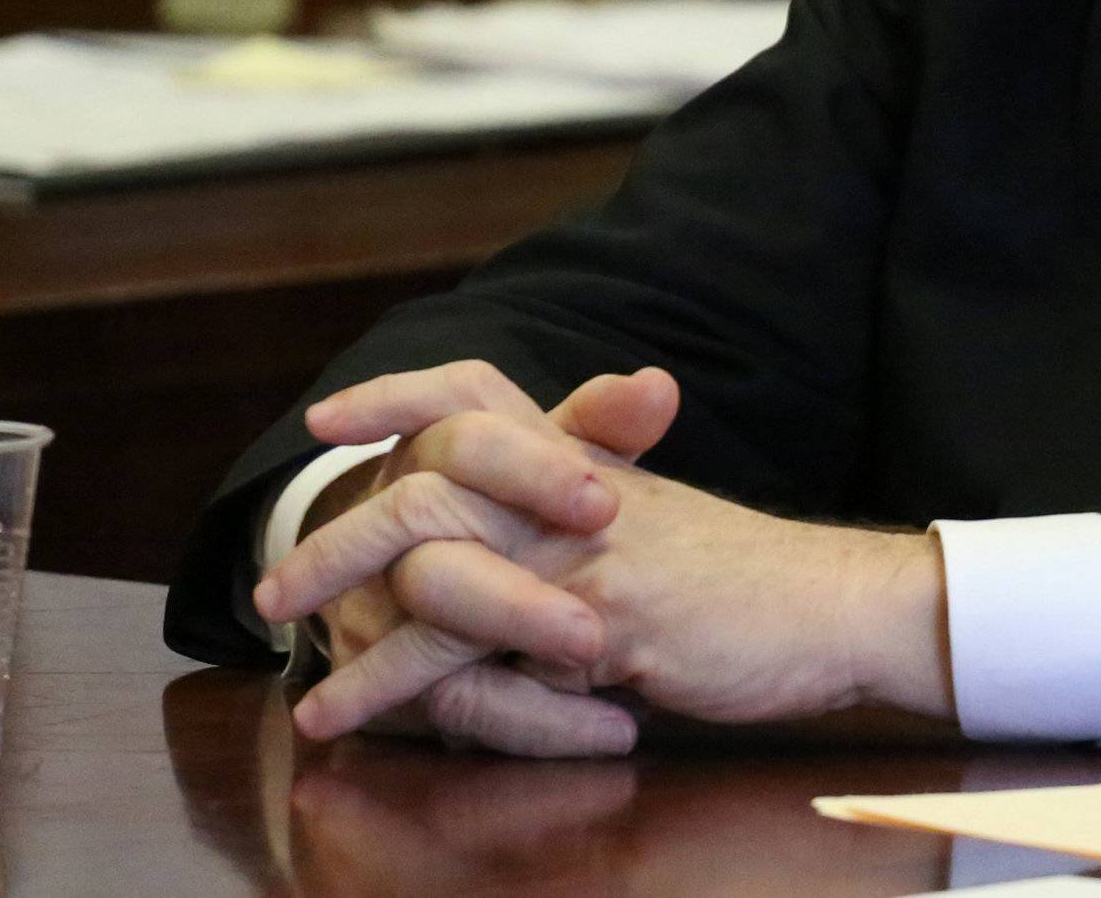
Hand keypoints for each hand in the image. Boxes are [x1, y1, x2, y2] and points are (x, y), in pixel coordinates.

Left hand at [270, 367, 952, 748]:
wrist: (829, 606)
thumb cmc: (749, 577)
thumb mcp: (658, 523)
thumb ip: (584, 510)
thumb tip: (518, 528)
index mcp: (580, 458)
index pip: (475, 390)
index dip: (400, 396)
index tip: (328, 419)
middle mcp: (566, 491)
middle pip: (425, 481)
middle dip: (338, 533)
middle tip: (270, 585)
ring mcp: (575, 553)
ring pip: (430, 561)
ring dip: (345, 608)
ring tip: (292, 655)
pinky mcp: (590, 623)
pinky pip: (464, 649)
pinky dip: (392, 682)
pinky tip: (345, 711)